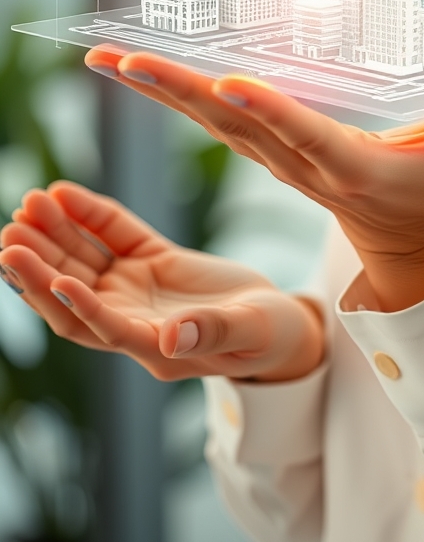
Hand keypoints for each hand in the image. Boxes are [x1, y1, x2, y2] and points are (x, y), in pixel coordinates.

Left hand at [0, 182, 324, 381]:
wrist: (278, 323)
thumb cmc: (268, 337)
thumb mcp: (247, 332)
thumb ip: (209, 332)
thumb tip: (168, 338)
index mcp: (154, 348)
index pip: (103, 328)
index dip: (77, 305)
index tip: (54, 279)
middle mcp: (133, 319)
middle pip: (74, 296)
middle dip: (40, 269)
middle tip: (11, 237)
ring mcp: (138, 289)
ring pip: (84, 261)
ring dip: (54, 236)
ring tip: (28, 205)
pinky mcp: (151, 260)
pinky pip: (113, 235)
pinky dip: (88, 215)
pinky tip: (63, 193)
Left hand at [85, 48, 423, 310]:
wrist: (409, 243)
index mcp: (348, 163)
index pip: (303, 133)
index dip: (268, 110)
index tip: (226, 83)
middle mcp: (300, 163)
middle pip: (233, 125)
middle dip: (175, 92)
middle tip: (120, 59)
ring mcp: (277, 162)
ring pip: (210, 123)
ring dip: (158, 92)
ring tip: (108, 58)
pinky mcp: (268, 155)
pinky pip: (214, 123)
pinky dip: (174, 96)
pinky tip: (139, 70)